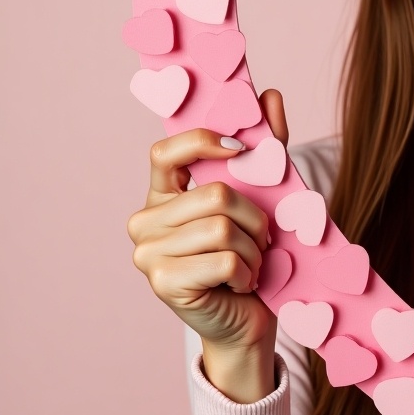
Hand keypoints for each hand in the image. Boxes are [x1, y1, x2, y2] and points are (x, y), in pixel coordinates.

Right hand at [128, 90, 288, 399]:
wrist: (248, 319)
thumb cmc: (252, 255)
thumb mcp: (264, 198)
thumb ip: (266, 148)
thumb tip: (268, 95)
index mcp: (163, 195)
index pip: (164, 153)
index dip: (202, 144)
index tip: (240, 150)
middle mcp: (145, 222)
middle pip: (215, 195)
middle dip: (254, 218)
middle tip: (261, 239)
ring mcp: (148, 255)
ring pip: (222, 228)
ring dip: (253, 248)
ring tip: (250, 263)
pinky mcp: (165, 284)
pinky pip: (226, 260)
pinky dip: (248, 272)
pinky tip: (241, 284)